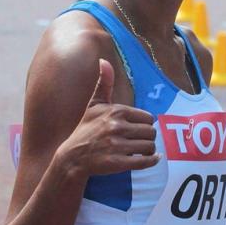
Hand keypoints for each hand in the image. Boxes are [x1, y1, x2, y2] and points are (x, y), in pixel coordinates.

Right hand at [59, 59, 159, 176]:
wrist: (73, 157)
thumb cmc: (86, 129)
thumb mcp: (94, 105)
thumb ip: (104, 83)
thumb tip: (104, 60)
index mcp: (116, 111)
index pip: (148, 117)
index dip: (144, 124)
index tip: (137, 128)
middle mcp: (117, 127)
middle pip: (151, 132)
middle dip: (148, 137)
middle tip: (140, 140)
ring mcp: (117, 146)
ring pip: (150, 146)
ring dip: (149, 150)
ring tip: (142, 150)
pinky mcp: (118, 163)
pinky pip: (145, 161)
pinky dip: (152, 161)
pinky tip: (152, 159)